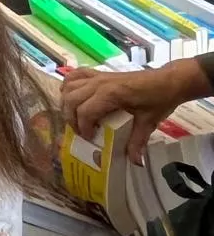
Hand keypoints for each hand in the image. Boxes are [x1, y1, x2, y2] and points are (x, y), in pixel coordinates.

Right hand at [62, 59, 212, 164]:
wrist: (169, 81)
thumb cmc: (159, 100)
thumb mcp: (149, 122)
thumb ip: (138, 142)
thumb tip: (135, 162)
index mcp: (111, 94)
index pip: (85, 111)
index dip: (82, 127)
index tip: (89, 138)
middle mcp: (100, 83)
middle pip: (71, 99)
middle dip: (70, 118)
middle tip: (80, 131)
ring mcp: (98, 76)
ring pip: (69, 87)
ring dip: (67, 102)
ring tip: (76, 116)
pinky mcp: (99, 73)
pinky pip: (75, 75)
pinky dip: (68, 84)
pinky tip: (71, 95)